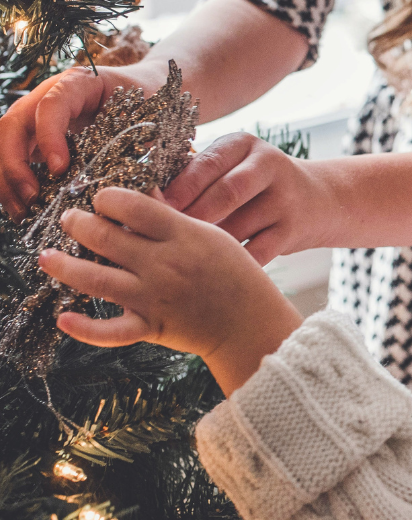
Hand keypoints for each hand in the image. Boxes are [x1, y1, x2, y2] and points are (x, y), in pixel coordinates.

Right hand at [0, 63, 166, 218]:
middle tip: (33, 197)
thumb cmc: (147, 101)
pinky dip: (12, 184)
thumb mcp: (147, 115)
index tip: (59, 169)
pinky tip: (24, 210)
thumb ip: (138, 142)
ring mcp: (36, 115)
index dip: (49, 137)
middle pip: (14, 124)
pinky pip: (14, 157)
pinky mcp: (35, 136)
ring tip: (24, 212)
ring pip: (5, 141)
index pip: (50, 105)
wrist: (143, 88)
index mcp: (78, 83)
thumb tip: (137, 187)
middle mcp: (48, 95)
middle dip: (15, 163)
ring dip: (6, 179)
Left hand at [38, 187, 302, 394]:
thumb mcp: (212, 235)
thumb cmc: (235, 274)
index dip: (108, 197)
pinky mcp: (151, 327)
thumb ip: (175, 217)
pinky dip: (84, 328)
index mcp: (182, 236)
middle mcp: (163, 264)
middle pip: (105, 237)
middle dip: (78, 224)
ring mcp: (154, 297)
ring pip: (95, 279)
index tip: (101, 198)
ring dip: (63, 266)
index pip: (132, 206)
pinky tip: (63, 318)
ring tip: (47, 257)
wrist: (250, 322)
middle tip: (69, 220)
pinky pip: (110, 331)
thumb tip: (142, 193)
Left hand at [163, 132, 331, 264]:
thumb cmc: (255, 185)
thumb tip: (145, 200)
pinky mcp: (293, 230)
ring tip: (179, 260)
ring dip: (208, 247)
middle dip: (192, 218)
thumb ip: (196, 174)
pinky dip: (232, 265)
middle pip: (226, 194)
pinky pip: (256, 253)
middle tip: (161, 239)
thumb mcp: (233, 165)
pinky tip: (210, 273)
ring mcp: (285, 199)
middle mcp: (269, 166)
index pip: (207, 164)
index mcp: (245, 144)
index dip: (178, 189)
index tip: (150, 211)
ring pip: (238, 228)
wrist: (318, 199)